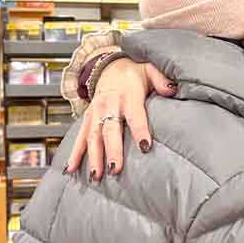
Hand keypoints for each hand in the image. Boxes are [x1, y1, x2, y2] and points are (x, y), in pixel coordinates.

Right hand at [64, 59, 176, 179]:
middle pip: (110, 130)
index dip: (140, 131)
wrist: (108, 66)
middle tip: (115, 170)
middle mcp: (109, 105)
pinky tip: (71, 169)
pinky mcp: (87, 118)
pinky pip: (79, 138)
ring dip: (93, 157)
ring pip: (93, 137)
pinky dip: (74, 154)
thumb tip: (172, 89)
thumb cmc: (133, 73)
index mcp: (128, 96)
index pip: (135, 116)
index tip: (145, 147)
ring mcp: (96, 113)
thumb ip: (161, 80)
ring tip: (96, 176)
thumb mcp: (149, 70)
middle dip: (112, 151)